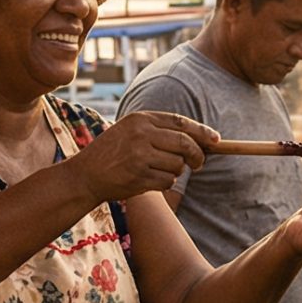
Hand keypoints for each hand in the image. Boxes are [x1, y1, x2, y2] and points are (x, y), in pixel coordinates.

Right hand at [72, 111, 215, 200]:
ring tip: (158, 170)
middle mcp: (141, 135)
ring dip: (175, 172)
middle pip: (185, 144)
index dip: (202, 132)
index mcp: (141, 119)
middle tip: (199, 163)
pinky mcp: (139, 177)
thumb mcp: (131, 131)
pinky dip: (165, 183)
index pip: (180, 122)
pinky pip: (167, 181)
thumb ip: (160, 131)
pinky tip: (149, 180)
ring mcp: (140, 156)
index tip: (216, 140)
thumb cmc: (112, 153)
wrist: (85, 174)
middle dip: (198, 155)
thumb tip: (201, 140)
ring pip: (178, 165)